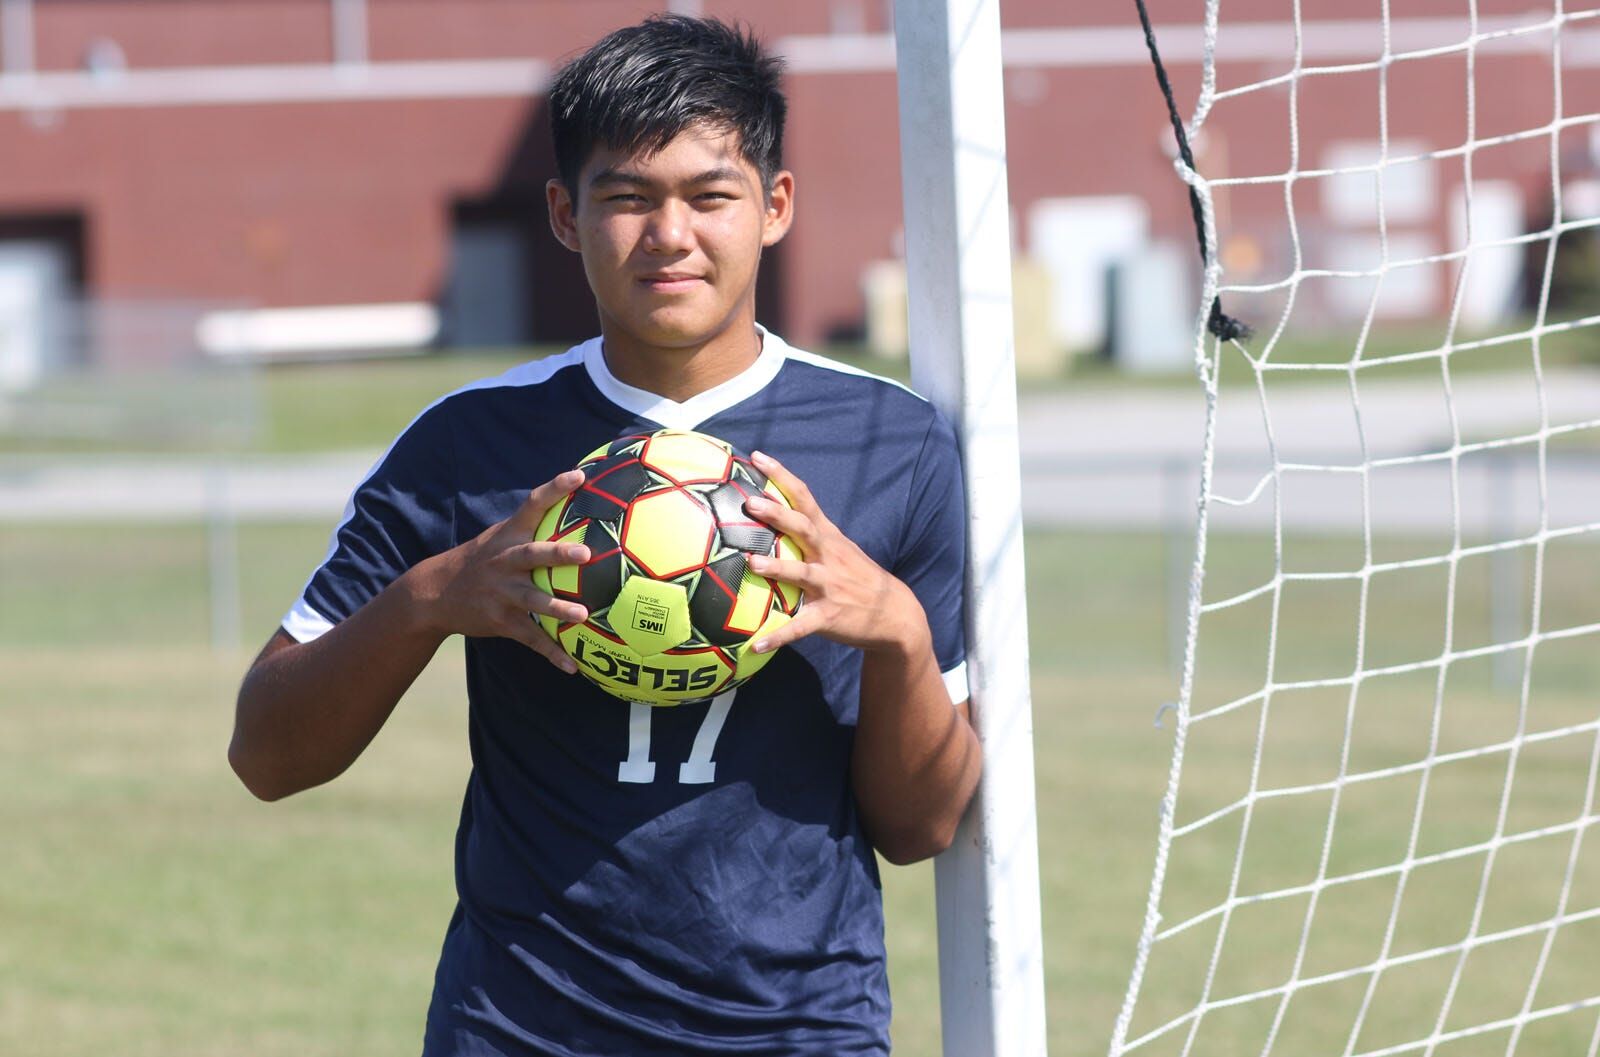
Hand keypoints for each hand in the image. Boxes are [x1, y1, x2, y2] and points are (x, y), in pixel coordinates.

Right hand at [405, 469, 591, 671]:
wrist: (432, 593)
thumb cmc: (479, 561)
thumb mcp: (497, 536)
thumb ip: (530, 524)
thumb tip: (570, 500)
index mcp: (508, 537)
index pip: (533, 504)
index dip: (555, 488)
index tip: (579, 475)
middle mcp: (504, 562)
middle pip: (533, 555)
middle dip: (558, 554)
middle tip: (585, 554)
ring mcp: (501, 592)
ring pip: (533, 600)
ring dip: (557, 608)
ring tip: (583, 615)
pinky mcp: (499, 620)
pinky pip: (530, 637)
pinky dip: (551, 652)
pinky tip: (572, 665)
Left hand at [742, 451, 929, 656]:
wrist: (896, 613)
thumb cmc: (857, 577)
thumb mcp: (840, 548)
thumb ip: (811, 533)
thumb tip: (774, 513)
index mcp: (829, 538)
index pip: (804, 499)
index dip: (782, 476)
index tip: (757, 456)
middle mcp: (829, 557)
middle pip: (803, 529)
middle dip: (778, 514)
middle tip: (750, 502)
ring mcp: (830, 586)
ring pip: (802, 574)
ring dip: (778, 568)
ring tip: (753, 562)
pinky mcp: (829, 616)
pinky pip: (800, 627)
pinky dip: (778, 636)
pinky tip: (755, 644)